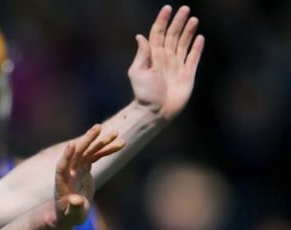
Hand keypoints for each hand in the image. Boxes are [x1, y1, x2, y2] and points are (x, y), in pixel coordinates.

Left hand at [54, 124, 123, 225]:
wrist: (70, 212)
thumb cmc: (69, 216)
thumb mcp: (72, 215)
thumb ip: (74, 208)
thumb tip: (75, 200)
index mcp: (62, 182)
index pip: (62, 166)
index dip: (66, 156)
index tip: (72, 144)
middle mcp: (69, 172)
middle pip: (76, 153)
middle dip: (87, 141)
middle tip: (98, 128)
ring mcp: (77, 169)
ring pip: (88, 152)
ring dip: (101, 142)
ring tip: (116, 134)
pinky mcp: (85, 169)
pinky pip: (96, 156)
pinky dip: (107, 150)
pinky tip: (120, 144)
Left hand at [128, 5, 204, 119]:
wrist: (156, 112)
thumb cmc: (144, 94)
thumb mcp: (138, 73)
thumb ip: (142, 54)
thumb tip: (140, 36)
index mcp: (153, 56)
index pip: (158, 33)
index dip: (163, 21)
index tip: (167, 8)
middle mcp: (166, 58)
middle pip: (173, 35)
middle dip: (178, 22)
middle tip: (184, 9)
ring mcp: (177, 66)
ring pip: (184, 44)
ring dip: (188, 31)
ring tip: (193, 19)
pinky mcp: (187, 75)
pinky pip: (193, 58)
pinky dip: (196, 48)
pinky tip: (199, 38)